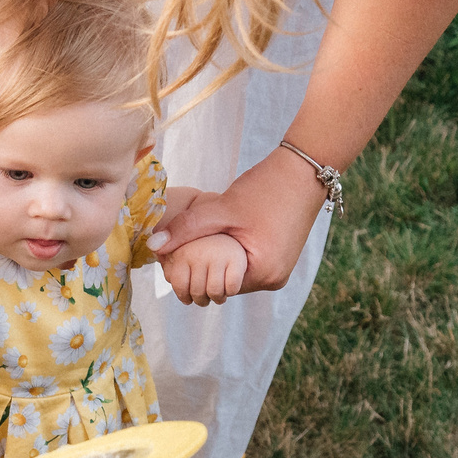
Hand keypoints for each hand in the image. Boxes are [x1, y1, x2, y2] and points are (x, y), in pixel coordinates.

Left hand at [146, 150, 330, 293]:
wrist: (304, 170)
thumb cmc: (267, 188)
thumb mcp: (222, 209)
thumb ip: (187, 228)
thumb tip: (153, 246)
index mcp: (263, 275)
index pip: (215, 287)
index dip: (194, 274)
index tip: (178, 256)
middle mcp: (274, 280)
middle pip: (226, 283)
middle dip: (205, 267)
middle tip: (186, 244)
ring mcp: (279, 271)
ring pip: (235, 273)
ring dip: (219, 260)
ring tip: (204, 237)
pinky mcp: (280, 259)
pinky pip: (248, 264)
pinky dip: (233, 254)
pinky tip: (224, 235)